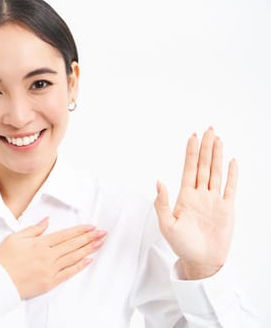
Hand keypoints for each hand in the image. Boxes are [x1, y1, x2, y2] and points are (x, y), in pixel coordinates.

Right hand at [0, 217, 106, 298]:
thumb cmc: (4, 259)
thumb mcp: (15, 237)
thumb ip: (34, 229)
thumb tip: (47, 221)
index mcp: (40, 243)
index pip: (65, 235)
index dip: (80, 230)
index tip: (91, 227)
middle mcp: (48, 255)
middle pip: (73, 245)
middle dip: (89, 238)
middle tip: (103, 233)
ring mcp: (50, 269)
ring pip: (73, 257)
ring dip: (88, 249)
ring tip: (100, 243)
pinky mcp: (50, 282)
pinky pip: (68, 273)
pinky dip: (79, 266)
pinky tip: (88, 260)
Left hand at [154, 127, 237, 279]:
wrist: (201, 261)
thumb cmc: (182, 246)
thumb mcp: (166, 225)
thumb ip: (162, 203)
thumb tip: (159, 182)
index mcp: (185, 196)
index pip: (189, 169)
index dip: (190, 152)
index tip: (192, 136)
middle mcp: (200, 195)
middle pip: (204, 166)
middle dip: (206, 148)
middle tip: (208, 129)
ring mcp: (214, 200)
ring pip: (216, 172)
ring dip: (217, 156)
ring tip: (218, 139)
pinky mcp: (227, 209)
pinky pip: (230, 188)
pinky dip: (231, 174)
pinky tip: (231, 161)